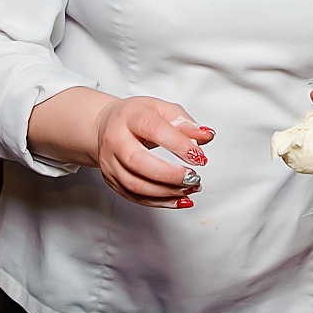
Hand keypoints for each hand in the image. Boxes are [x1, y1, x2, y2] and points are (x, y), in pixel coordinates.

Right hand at [27, 86, 212, 209]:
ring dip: (166, 192)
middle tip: (193, 177)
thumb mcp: (162, 110)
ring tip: (190, 188)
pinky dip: (160, 202)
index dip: (179, 145)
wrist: (105, 126)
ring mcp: (110, 162)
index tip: (199, 156)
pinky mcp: (111, 180)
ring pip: (135, 184)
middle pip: (138, 161)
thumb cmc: (136, 117)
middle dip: (170, 174)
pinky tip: (179, 199)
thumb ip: (185, 123)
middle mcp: (115, 139)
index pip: (153, 129)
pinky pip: (134, 197)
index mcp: (130, 116)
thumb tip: (206, 136)